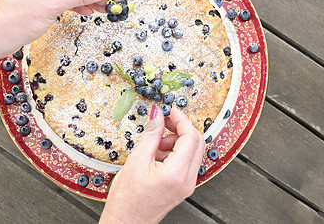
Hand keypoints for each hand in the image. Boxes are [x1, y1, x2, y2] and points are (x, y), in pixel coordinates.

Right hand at [100, 106, 204, 223]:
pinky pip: (186, 162)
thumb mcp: (137, 159)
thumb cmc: (128, 198)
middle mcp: (187, 179)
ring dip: (176, 141)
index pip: (191, 136)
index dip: (182, 119)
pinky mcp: (183, 186)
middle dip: (181, 129)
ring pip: (192, 151)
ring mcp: (188, 184)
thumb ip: (151, 134)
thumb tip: (158, 114)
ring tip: (154, 146)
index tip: (171, 111)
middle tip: (163, 122)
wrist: (126, 222)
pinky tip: (156, 155)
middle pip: (196, 142)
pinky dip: (174, 153)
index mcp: (177, 173)